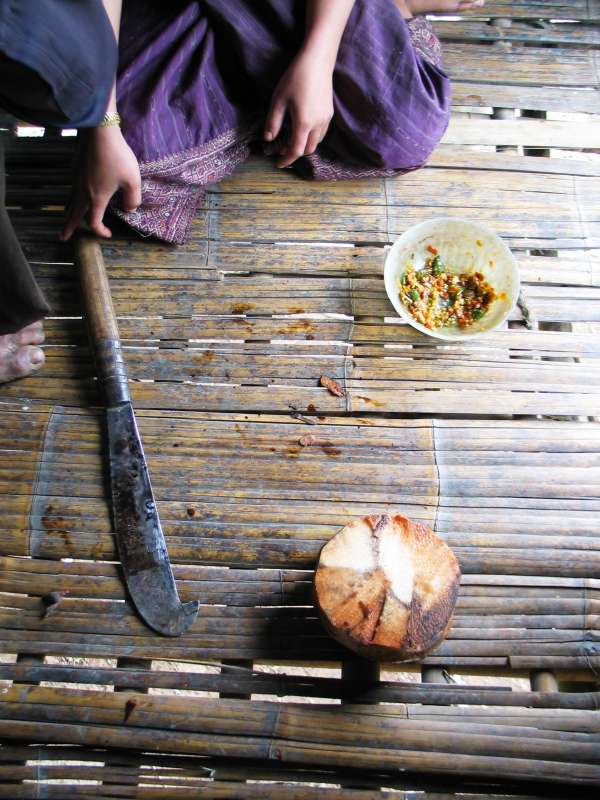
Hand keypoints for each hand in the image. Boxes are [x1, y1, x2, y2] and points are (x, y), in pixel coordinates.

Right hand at [61, 126, 141, 239]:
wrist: (98, 130)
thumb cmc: (117, 156)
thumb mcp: (133, 180)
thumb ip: (133, 199)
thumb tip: (129, 210)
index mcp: (96, 198)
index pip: (94, 222)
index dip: (100, 231)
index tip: (109, 234)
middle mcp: (82, 191)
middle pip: (72, 215)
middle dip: (68, 227)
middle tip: (62, 237)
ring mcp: (76, 179)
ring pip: (70, 201)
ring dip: (68, 213)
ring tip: (66, 220)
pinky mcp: (75, 168)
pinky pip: (71, 190)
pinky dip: (71, 199)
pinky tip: (76, 197)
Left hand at [264, 49, 333, 167]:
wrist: (317, 60)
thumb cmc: (295, 78)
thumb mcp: (278, 100)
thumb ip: (272, 122)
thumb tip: (268, 139)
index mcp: (303, 123)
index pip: (295, 150)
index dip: (286, 159)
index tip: (277, 164)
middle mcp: (317, 125)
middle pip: (308, 150)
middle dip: (295, 153)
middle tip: (281, 150)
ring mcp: (326, 119)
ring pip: (316, 142)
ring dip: (304, 145)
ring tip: (291, 139)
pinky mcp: (329, 113)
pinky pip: (321, 133)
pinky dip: (312, 137)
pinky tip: (303, 129)